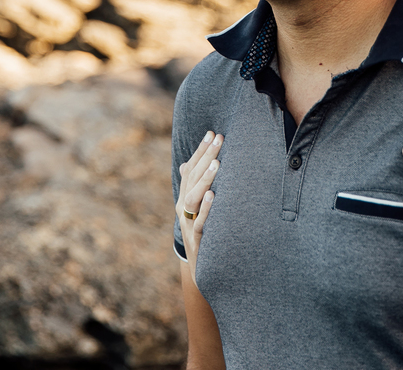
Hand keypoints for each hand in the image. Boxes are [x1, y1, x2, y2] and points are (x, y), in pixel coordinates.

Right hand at [177, 130, 222, 284]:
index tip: (211, 132)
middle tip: (219, 138)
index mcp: (184, 198)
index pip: (190, 169)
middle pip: (192, 178)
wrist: (202, 270)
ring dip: (205, 180)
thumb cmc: (203, 234)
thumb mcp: (198, 209)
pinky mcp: (197, 241)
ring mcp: (188, 225)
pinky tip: (214, 196)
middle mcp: (183, 209)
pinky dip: (206, 209)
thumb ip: (194, 187)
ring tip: (217, 163)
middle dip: (205, 157)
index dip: (200, 151)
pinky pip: (200, 223)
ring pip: (192, 198)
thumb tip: (187, 163)